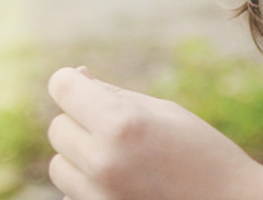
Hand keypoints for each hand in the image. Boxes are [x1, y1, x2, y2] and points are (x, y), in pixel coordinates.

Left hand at [46, 65, 262, 199]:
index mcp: (121, 125)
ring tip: (121, 159)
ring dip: (79, 157)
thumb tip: (76, 75)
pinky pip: (70, 195)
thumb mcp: (164, 112)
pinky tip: (122, 183)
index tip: (82, 85)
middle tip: (117, 128)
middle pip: (58, 128)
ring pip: (59, 165)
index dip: (70, 82)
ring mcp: (98, 197)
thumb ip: (114, 94)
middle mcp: (102, 162)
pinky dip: (86, 186)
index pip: (62, 87)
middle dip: (80, 121)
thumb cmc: (204, 153)